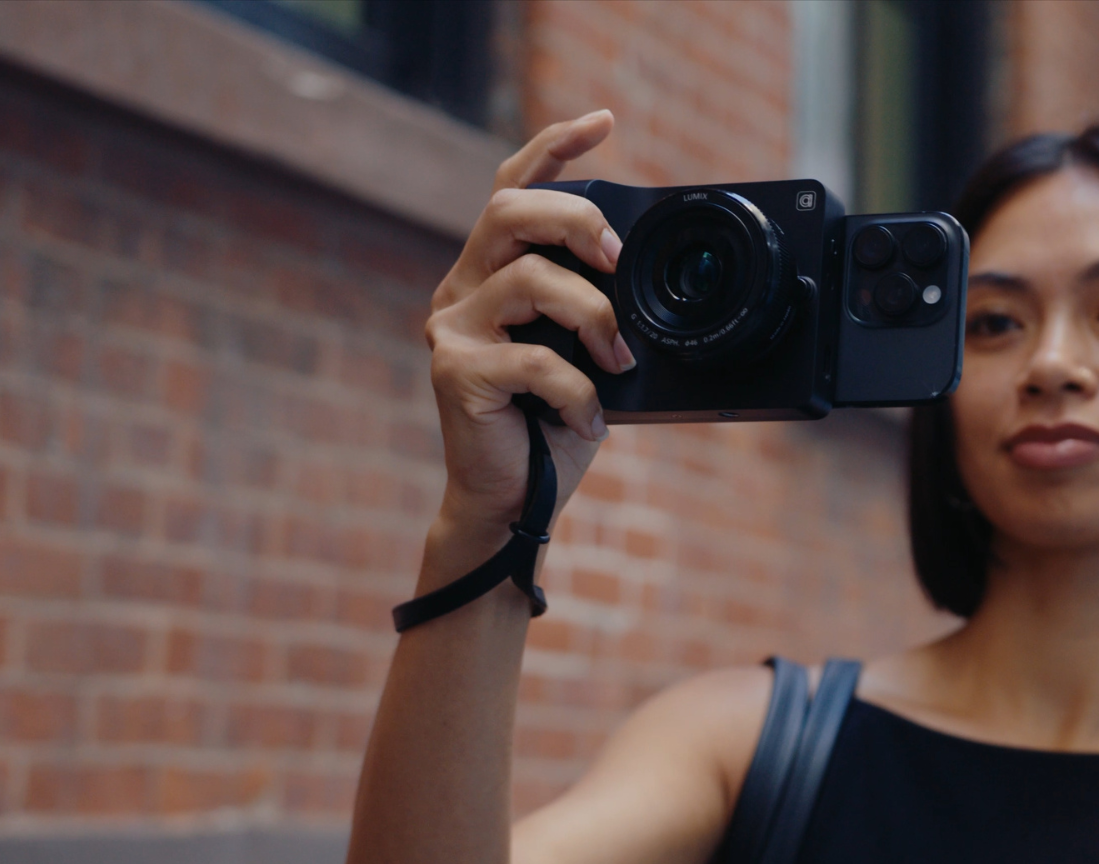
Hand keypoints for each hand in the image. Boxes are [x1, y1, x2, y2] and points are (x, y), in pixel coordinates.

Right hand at [423, 110, 634, 567]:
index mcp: (492, 275)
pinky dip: (581, 393)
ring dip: (595, 318)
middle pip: (510, 211)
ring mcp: (453, 329)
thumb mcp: (585, 355)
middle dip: (576, 220)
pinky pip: (537, 359)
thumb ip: (594, 308)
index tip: (602, 123)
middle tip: (618, 258)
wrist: (513, 505)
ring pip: (531, 281)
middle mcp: (464, 291)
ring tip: (619, 363)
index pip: (512, 188)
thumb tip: (645, 277)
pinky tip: (589, 422)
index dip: (553, 147)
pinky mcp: (456, 372)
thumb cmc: (550, 429)